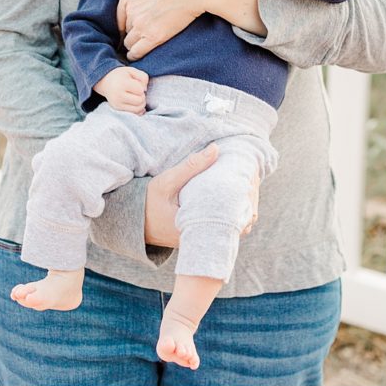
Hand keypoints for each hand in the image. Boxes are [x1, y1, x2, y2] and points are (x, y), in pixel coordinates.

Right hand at [93, 67, 147, 114]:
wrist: (105, 82)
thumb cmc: (121, 75)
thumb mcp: (132, 70)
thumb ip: (143, 77)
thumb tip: (145, 90)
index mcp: (122, 83)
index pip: (140, 90)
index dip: (142, 87)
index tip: (137, 84)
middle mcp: (118, 95)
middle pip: (140, 100)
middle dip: (142, 96)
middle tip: (138, 91)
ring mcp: (117, 104)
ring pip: (137, 109)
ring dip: (141, 103)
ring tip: (137, 97)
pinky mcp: (117, 109)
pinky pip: (133, 113)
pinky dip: (138, 109)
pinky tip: (136, 103)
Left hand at [101, 0, 227, 59]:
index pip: (119, 17)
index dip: (127, 22)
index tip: (133, 26)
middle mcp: (131, 12)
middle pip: (125, 30)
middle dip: (132, 32)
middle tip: (143, 34)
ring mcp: (142, 26)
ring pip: (130, 42)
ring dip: (134, 44)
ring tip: (143, 44)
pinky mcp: (155, 37)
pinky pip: (137, 52)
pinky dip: (137, 55)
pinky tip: (141, 54)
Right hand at [144, 145, 260, 246]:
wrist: (133, 222)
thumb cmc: (147, 202)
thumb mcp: (166, 182)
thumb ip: (190, 167)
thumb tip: (216, 149)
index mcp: (196, 228)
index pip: (232, 218)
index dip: (246, 200)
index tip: (251, 181)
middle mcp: (202, 237)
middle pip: (236, 223)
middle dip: (247, 202)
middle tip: (253, 179)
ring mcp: (201, 237)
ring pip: (231, 223)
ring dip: (239, 205)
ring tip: (246, 184)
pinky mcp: (199, 232)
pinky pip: (221, 222)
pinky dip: (229, 209)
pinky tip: (232, 192)